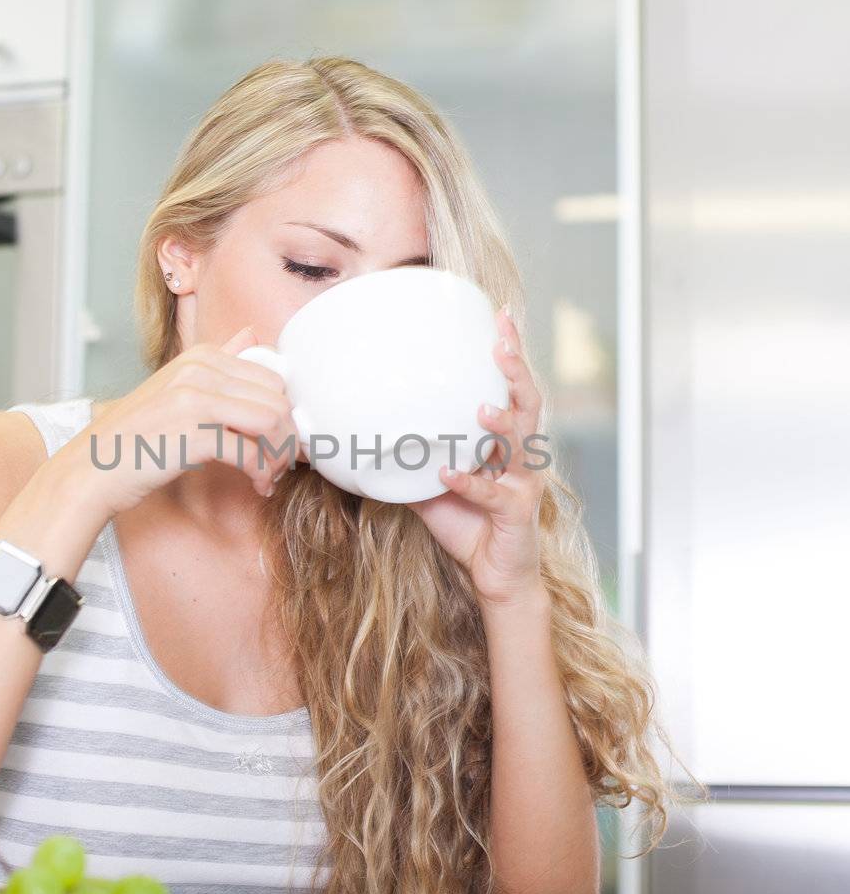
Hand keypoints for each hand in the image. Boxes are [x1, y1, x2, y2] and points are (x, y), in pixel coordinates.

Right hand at [59, 326, 300, 517]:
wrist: (90, 469)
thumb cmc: (135, 437)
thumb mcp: (175, 386)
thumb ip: (218, 361)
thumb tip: (253, 333)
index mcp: (201, 356)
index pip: (273, 376)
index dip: (284, 412)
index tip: (276, 439)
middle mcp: (200, 370)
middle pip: (279, 398)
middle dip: (287, 436)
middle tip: (278, 463)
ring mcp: (195, 399)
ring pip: (272, 422)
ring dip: (279, 455)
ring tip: (268, 475)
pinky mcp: (193, 435)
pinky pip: (252, 452)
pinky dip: (261, 473)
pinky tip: (256, 485)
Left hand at [405, 307, 547, 607]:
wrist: (495, 577)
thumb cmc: (470, 526)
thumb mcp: (433, 487)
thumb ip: (410, 461)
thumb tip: (366, 439)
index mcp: (507, 443)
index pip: (513, 389)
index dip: (511, 353)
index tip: (501, 316)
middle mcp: (522, 457)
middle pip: (528, 404)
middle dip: (516, 371)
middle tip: (500, 342)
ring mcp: (524, 485)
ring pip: (521, 444)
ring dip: (501, 423)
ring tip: (481, 406)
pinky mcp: (518, 514)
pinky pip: (493, 494)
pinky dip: (469, 482)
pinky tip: (447, 472)